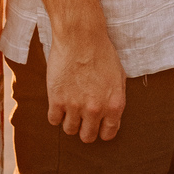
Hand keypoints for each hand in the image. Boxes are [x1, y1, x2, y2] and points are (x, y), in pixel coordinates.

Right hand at [46, 20, 125, 142]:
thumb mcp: (119, 76)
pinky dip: (56, 114)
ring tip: (69, 108)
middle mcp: (95, 109)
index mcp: (114, 105)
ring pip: (69, 130)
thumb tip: (111, 115)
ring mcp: (75, 106)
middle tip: (82, 118)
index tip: (96, 124)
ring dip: (70, 121)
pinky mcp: (56, 99)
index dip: (101, 130)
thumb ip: (115, 99)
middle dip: (85, 129)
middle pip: (87, 137)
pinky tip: (59, 103)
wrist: (80, 36)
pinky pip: (54, 120)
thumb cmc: (101, 52)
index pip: (108, 134)